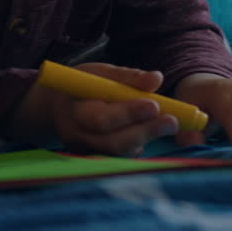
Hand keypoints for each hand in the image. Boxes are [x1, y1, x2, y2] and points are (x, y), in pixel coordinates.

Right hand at [10, 63, 179, 156]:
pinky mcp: (97, 159)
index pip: (101, 119)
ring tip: (167, 124)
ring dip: (146, 139)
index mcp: (75, 109)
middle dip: (145, 131)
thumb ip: (128, 76)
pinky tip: (149, 131)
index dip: (128, 113)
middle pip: (113, 142)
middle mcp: (78, 136)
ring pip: (120, 153)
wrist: (59, 105)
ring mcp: (87, 151)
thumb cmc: (82, 85)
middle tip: (172, 121)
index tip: (154, 104)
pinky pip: (122, 157)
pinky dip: (139, 145)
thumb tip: (156, 78)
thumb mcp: (100, 72)